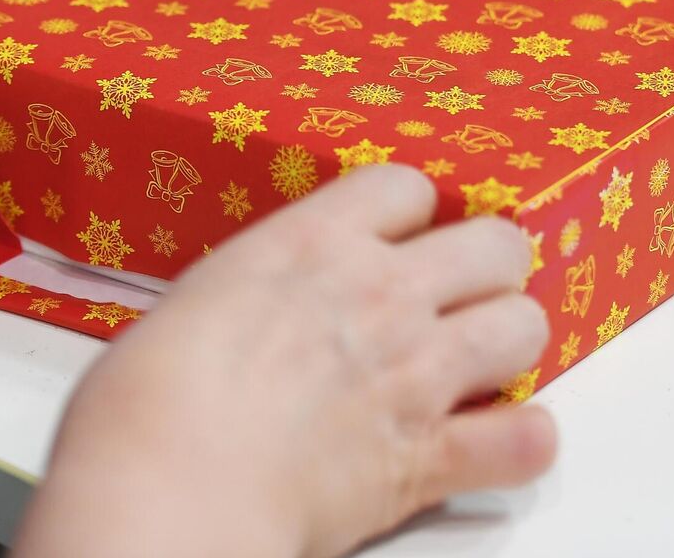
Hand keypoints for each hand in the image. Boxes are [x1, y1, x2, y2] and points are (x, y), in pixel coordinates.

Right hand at [15, 164, 555, 557]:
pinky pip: (525, 440)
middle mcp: (382, 295)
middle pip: (494, 244)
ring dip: (509, 341)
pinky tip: (500, 441)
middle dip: (488, 266)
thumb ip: (250, 292)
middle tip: (463, 292)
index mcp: (314, 244)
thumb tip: (248, 312)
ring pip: (524, 325)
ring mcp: (417, 373)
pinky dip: (522, 442)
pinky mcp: (429, 456)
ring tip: (483, 361)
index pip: (405, 186)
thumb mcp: (192, 303)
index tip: (402, 234)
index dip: (412, 211)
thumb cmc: (148, 405)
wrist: (171, 486)